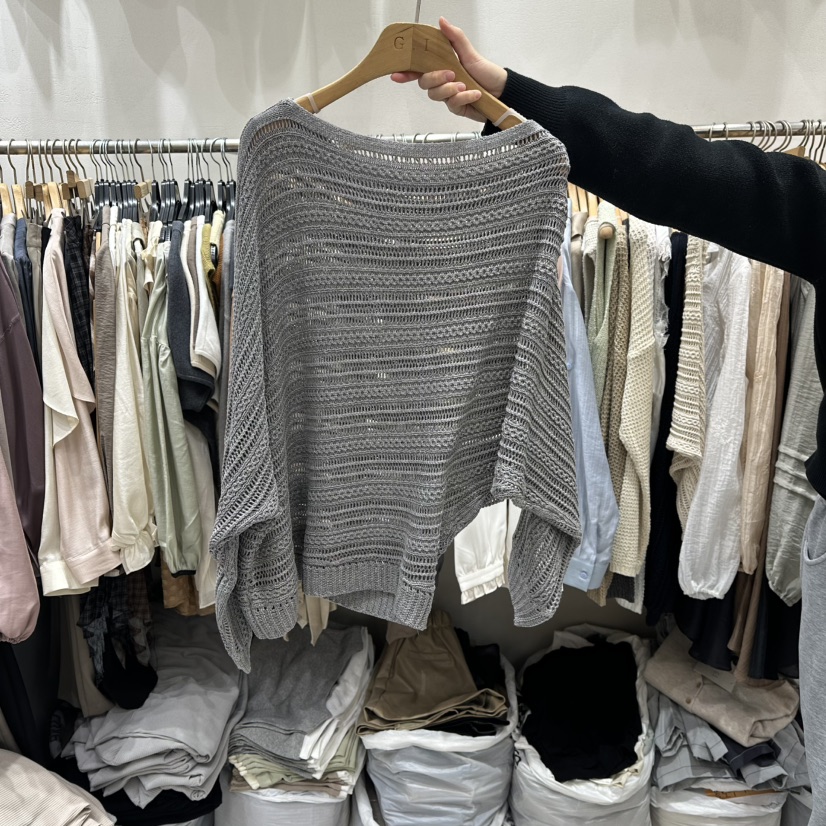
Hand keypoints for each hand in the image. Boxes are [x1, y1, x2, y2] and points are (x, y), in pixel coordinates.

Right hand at [391, 17, 506, 122]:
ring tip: (464, 85)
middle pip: (425, 83)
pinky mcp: (456, 107)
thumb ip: (455, 37)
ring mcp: (448, 96)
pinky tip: (474, 94)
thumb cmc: (486, 72)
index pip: (418, 69)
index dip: (406, 72)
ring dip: (450, 89)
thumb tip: (442, 21)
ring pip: (436, 95)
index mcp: (441, 66)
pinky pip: (452, 104)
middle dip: (436, 78)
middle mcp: (442, 82)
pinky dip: (464, 98)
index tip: (396, 74)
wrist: (501, 91)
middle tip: (451, 74)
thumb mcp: (469, 52)